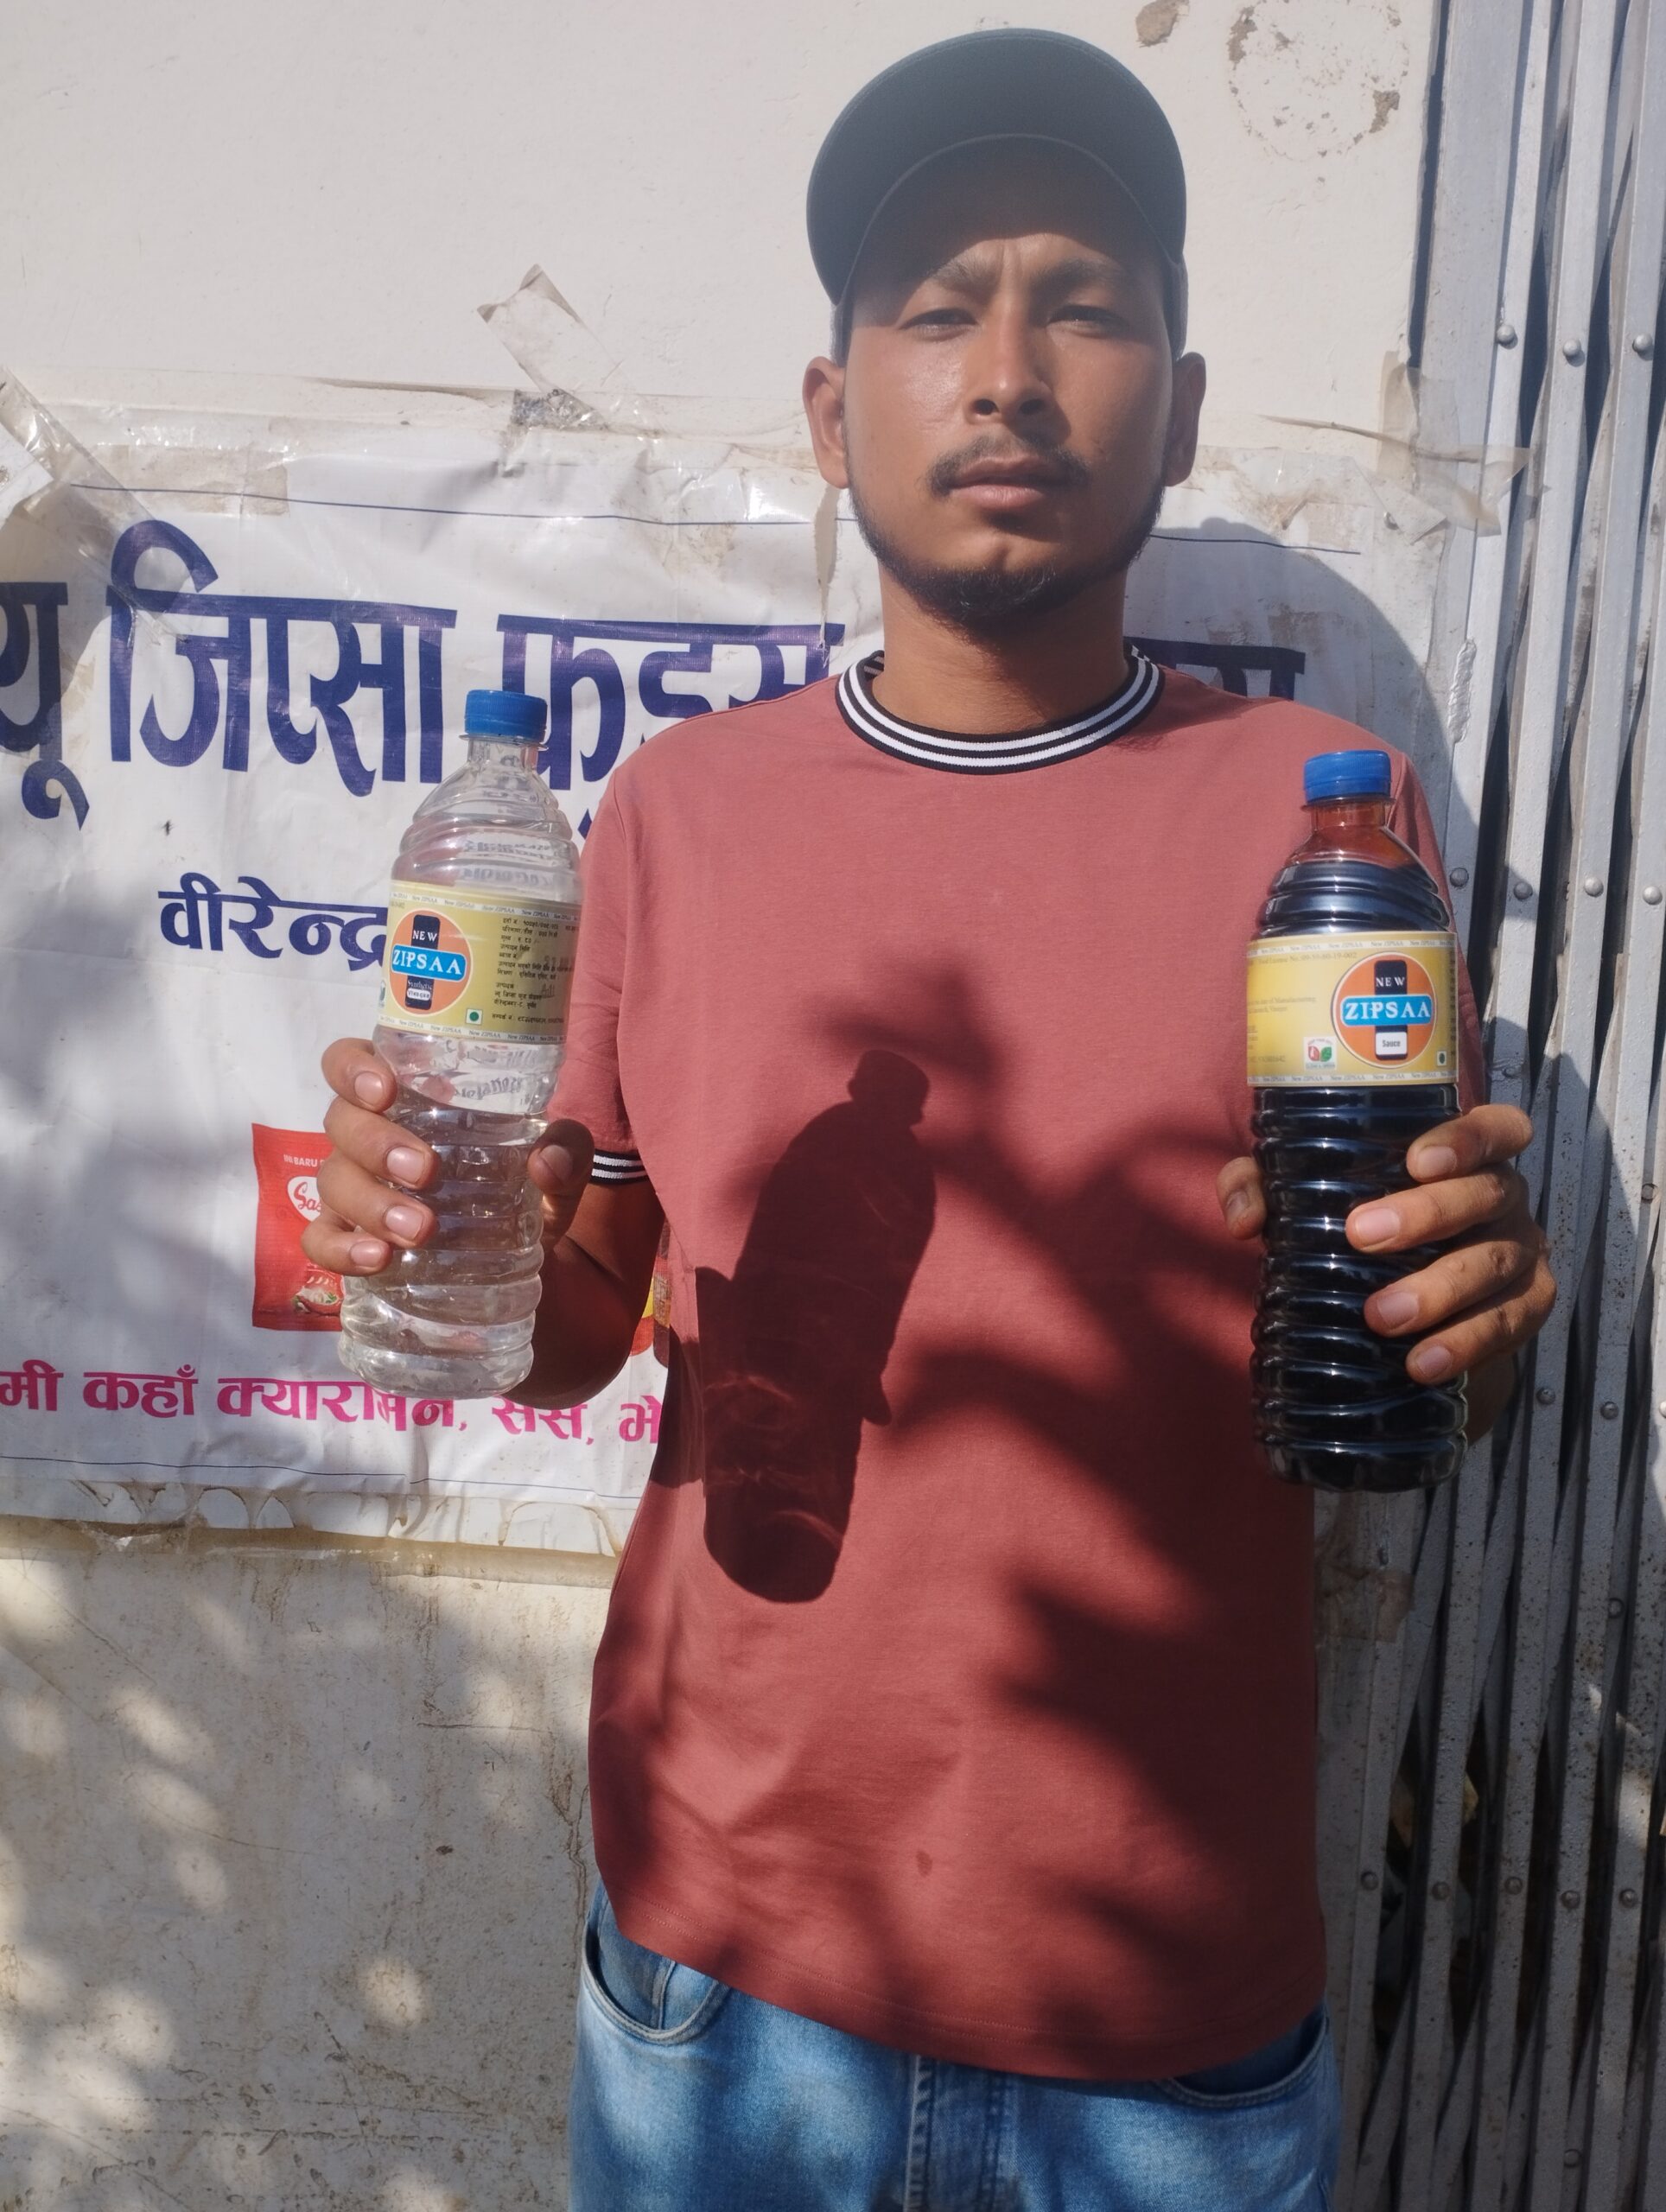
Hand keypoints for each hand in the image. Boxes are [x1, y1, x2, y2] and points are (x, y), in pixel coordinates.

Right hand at [301, 1037, 593, 1276]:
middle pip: (340, 1121)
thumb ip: (568, 1150)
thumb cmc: (526, 1186)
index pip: (351, 1061)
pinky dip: (341, 1249)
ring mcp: (356, 1188)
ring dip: (370, 1201)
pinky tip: (377, 1258)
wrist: (524, 1259)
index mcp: (409, 1096)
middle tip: (425, 1171)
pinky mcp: (352, 1238)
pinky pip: (321, 1240)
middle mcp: (370, 1134)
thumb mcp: (560, 1164)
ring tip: (419, 1229)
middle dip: (376, 1144)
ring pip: (332, 1180)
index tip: (385, 1090)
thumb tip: (547, 1161)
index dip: (353, 1068)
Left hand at [1218, 1103, 1555, 1434]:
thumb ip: (1262, 1184)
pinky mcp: (1526, 1308)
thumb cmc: (1357, 1225)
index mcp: (1464, 1156)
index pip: (1493, 1127)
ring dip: (1440, 1291)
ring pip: (1495, 1263)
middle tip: (1362, 1237)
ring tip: (1381, 1318)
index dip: (1466, 1138)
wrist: (1407, 1310)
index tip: (1416, 1161)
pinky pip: (1509, 1323)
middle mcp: (1502, 1196)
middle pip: (1486, 1193)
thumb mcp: (1303, 1192)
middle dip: (1428, 1214)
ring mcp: (1521, 1252)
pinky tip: (1423, 1362)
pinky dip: (1467, 1343)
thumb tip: (1244, 1220)